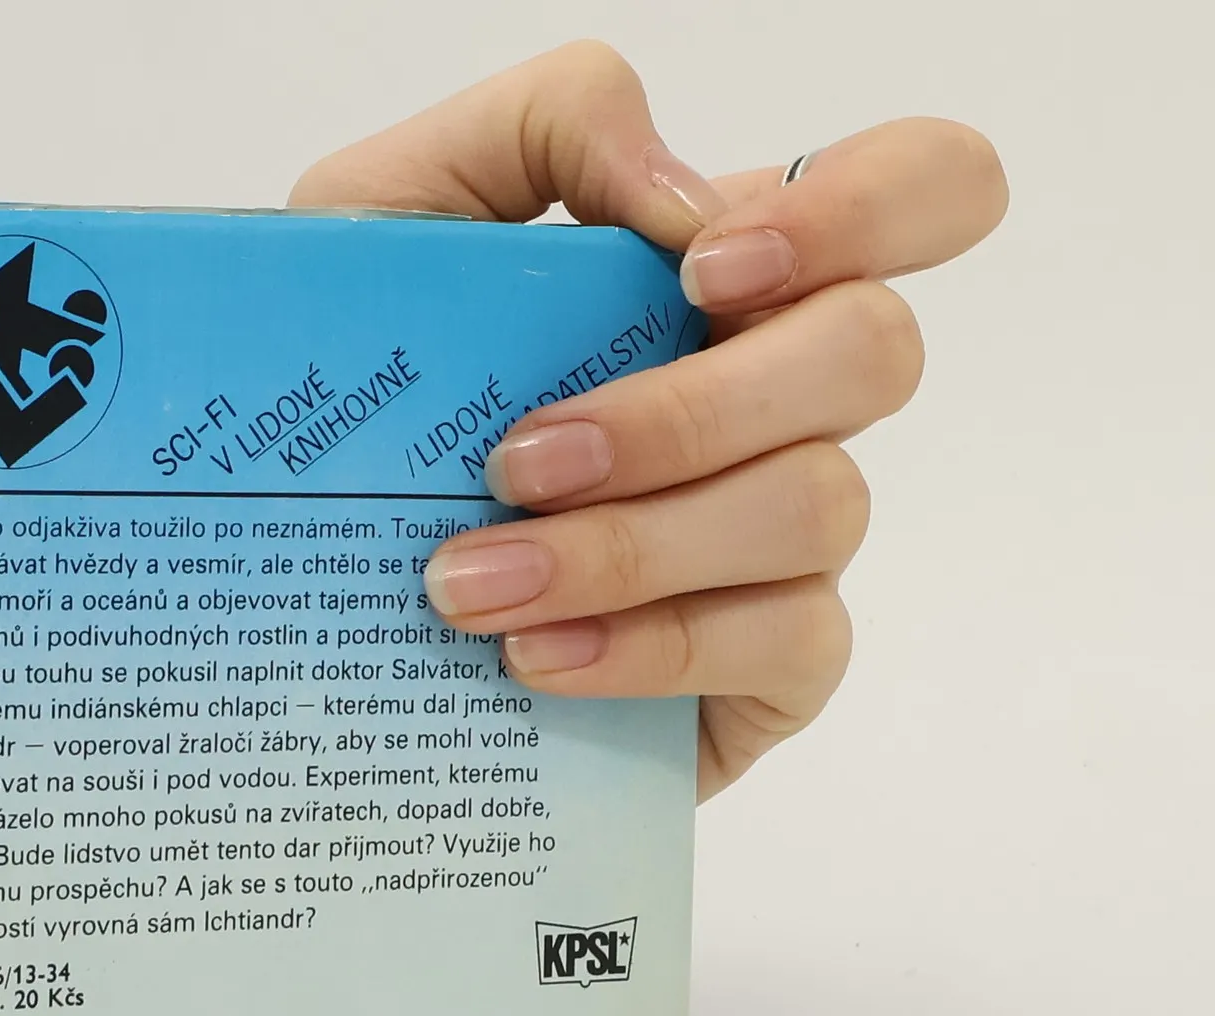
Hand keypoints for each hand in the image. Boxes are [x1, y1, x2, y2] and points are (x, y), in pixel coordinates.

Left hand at [291, 44, 1006, 798]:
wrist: (313, 582)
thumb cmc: (365, 394)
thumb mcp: (394, 216)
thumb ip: (541, 130)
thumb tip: (676, 196)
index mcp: (729, 278)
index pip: (919, 190)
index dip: (863, 207)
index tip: (700, 272)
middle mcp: (787, 401)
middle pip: (874, 353)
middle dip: (690, 411)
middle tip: (517, 462)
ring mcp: (793, 540)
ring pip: (818, 506)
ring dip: (632, 546)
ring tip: (469, 586)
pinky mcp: (775, 667)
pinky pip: (786, 643)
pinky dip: (649, 649)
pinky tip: (533, 657)